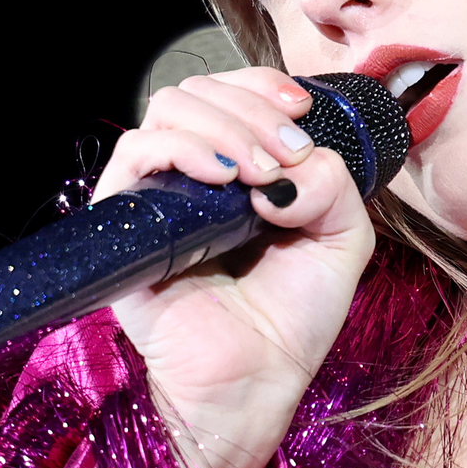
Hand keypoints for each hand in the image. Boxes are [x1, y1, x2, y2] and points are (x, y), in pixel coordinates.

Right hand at [90, 66, 376, 467]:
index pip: (232, 94)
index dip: (263, 86)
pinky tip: (223, 177)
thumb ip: (334, 184)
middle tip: (286, 152)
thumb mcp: (342, 239)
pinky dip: (183, 150)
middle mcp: (191, 175)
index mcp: (237, 170)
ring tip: (259, 172)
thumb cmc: (291, 319)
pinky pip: (135, 154)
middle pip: (200, 92)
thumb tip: (286, 168)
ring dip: (224, 125)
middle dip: (252, 108)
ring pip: (167, 110)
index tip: (301, 108)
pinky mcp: (124, 221)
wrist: (255, 380)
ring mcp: (156, 195)